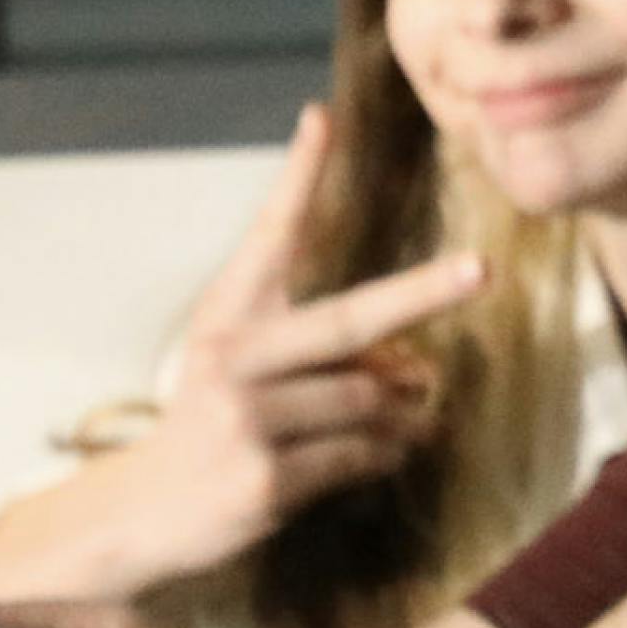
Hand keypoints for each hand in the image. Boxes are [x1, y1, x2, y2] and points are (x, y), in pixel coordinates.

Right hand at [0, 106, 485, 603]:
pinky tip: (381, 454)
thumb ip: (331, 356)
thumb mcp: (253, 370)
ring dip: (405, 413)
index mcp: (229, 313)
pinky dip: (385, 455)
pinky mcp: (266, 474)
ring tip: (410, 417)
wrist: (145, 511)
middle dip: (422, 292)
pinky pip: (361, 455)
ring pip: (370, 402)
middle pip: (351, 320)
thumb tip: (420, 371)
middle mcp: (236, 355)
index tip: (320, 116)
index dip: (297, 175)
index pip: (269, 234)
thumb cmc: (216, 425)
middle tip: (481, 270)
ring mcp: (248, 417)